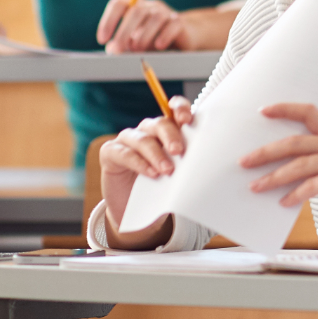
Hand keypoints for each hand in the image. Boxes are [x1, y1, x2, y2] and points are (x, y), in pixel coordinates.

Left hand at [95, 0, 188, 53]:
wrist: (184, 35)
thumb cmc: (154, 38)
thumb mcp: (135, 41)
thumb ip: (123, 43)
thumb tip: (112, 49)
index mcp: (135, 6)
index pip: (119, 4)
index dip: (108, 20)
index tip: (102, 39)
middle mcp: (150, 6)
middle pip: (135, 12)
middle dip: (123, 33)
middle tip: (117, 51)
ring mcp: (166, 12)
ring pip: (154, 18)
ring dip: (143, 36)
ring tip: (138, 50)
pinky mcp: (179, 22)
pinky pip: (172, 25)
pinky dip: (164, 35)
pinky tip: (159, 46)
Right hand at [98, 97, 193, 244]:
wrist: (138, 210)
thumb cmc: (162, 188)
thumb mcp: (178, 173)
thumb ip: (187, 160)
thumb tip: (206, 158)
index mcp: (166, 130)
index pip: (173, 109)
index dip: (180, 109)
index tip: (187, 120)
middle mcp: (147, 131)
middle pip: (159, 124)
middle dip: (170, 136)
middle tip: (179, 151)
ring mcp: (127, 140)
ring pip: (142, 139)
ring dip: (156, 154)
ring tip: (167, 170)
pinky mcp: (110, 152)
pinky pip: (124, 153)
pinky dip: (139, 163)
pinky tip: (151, 173)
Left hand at [240, 104, 317, 254]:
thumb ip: (311, 168)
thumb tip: (274, 168)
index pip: (311, 113)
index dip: (286, 109)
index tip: (262, 111)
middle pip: (297, 141)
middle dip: (266, 152)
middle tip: (244, 162)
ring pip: (300, 164)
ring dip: (273, 177)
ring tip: (255, 186)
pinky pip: (312, 185)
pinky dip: (294, 194)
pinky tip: (282, 202)